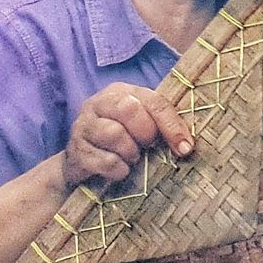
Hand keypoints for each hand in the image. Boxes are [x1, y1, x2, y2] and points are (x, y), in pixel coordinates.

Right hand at [64, 83, 192, 186]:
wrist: (82, 163)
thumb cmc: (121, 142)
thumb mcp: (142, 127)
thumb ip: (161, 126)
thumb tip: (186, 145)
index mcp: (122, 92)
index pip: (154, 101)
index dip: (172, 125)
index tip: (185, 147)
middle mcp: (100, 103)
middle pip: (129, 109)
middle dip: (145, 133)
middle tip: (146, 147)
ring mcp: (84, 125)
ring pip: (114, 134)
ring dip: (130, 152)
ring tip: (131, 158)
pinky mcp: (76, 150)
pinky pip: (105, 161)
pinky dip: (119, 170)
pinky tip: (119, 170)